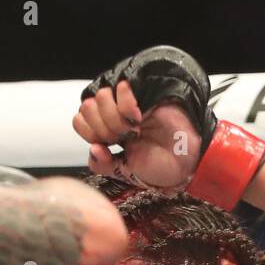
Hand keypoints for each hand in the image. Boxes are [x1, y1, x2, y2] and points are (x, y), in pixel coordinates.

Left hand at [74, 80, 200, 188]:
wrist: (184, 163)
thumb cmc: (158, 168)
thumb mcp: (123, 173)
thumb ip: (102, 165)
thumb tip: (93, 148)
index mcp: (106, 133)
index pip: (79, 120)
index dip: (87, 131)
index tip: (105, 145)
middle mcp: (115, 116)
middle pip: (87, 107)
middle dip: (101, 127)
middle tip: (120, 138)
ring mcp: (128, 104)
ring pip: (101, 97)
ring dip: (113, 118)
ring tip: (132, 129)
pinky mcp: (145, 96)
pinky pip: (122, 90)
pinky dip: (125, 104)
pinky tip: (138, 116)